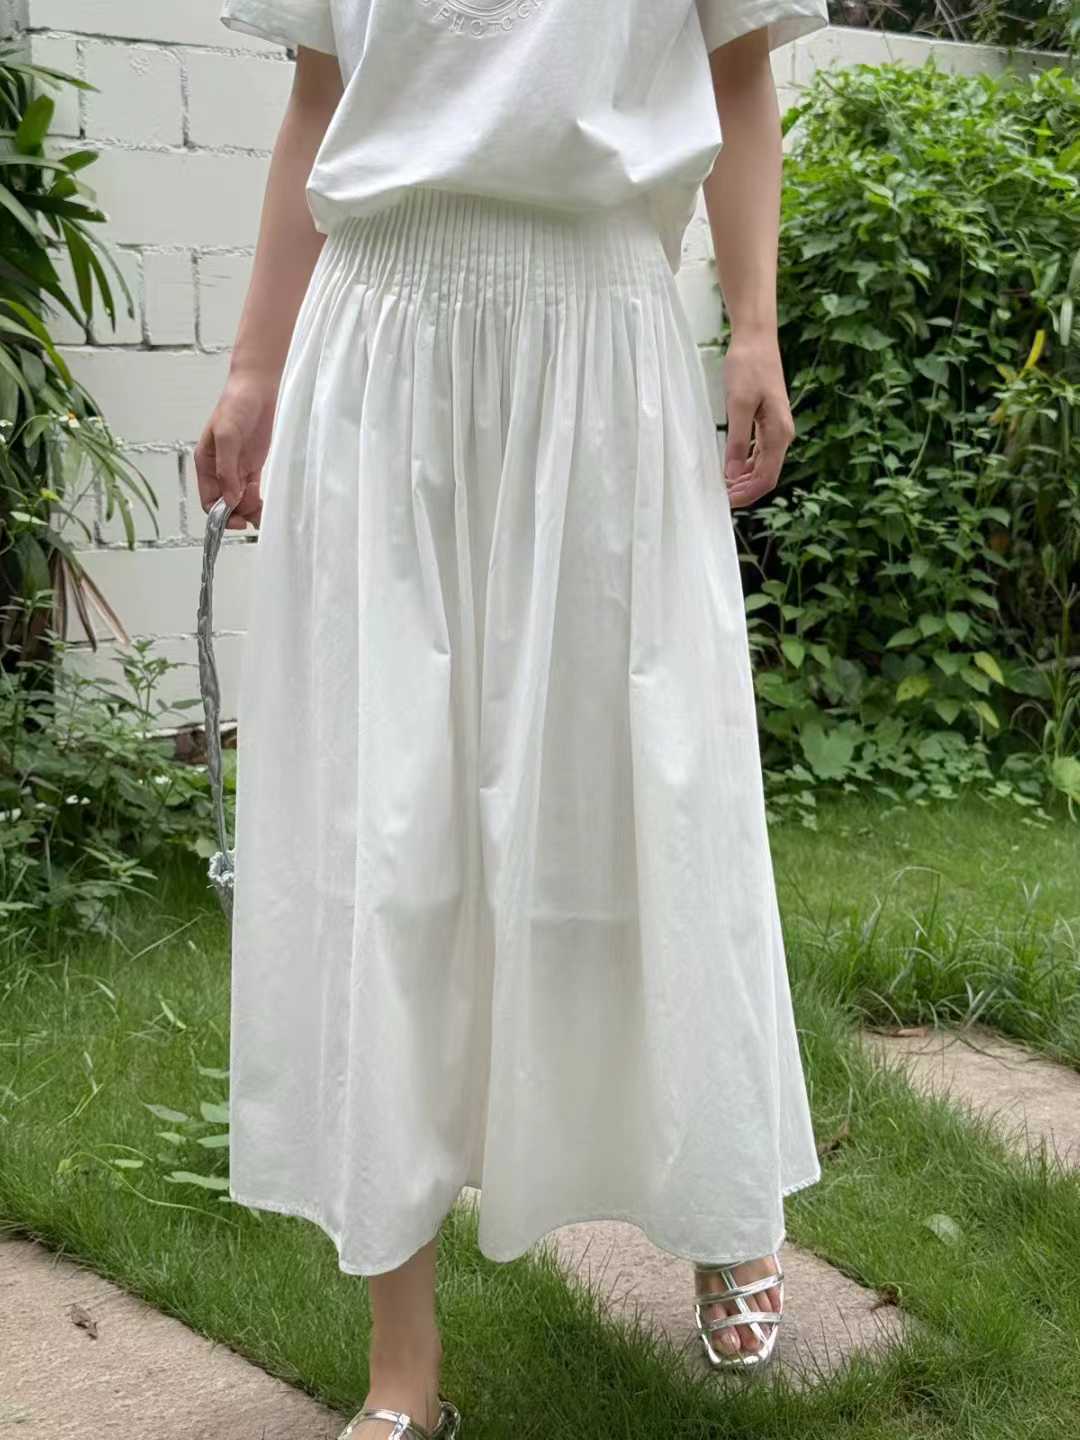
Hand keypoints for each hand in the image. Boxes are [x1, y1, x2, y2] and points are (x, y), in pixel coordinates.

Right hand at [194, 371, 278, 530]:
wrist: (257, 389)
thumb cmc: (235, 405)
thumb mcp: (227, 436)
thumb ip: (226, 469)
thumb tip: (229, 499)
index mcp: (206, 463)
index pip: (208, 499)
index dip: (220, 514)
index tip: (236, 520)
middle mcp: (219, 470)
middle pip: (224, 504)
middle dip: (237, 514)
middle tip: (253, 516)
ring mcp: (236, 468)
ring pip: (239, 500)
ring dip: (249, 510)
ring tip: (261, 511)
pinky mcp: (252, 466)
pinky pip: (253, 492)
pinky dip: (257, 502)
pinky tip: (264, 505)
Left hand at [720, 332, 795, 507]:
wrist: (756, 339)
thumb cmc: (748, 366)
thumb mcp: (738, 405)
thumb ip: (736, 441)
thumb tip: (731, 474)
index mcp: (779, 433)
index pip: (767, 477)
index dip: (747, 494)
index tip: (726, 501)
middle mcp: (782, 434)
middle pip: (766, 475)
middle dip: (745, 490)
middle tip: (719, 497)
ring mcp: (775, 428)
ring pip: (762, 465)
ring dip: (744, 479)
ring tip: (722, 486)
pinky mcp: (767, 421)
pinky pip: (758, 451)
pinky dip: (744, 464)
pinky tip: (729, 466)